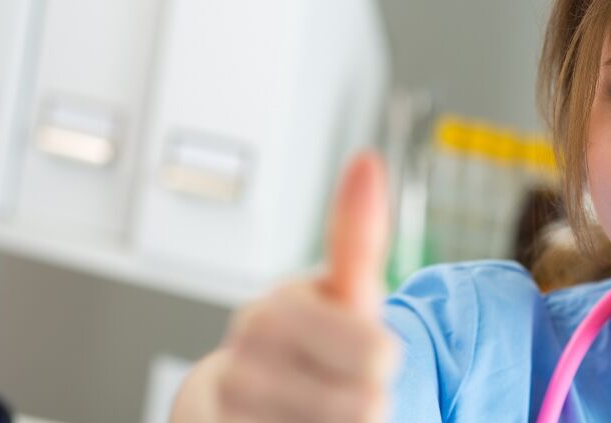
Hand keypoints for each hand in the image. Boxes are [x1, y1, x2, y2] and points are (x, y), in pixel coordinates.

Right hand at [176, 151, 397, 422]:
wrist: (231, 402)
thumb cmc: (304, 343)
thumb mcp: (338, 292)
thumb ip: (356, 237)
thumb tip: (367, 160)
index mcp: (275, 314)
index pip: (376, 355)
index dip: (383, 361)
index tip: (369, 353)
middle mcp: (242, 365)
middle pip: (364, 407)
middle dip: (367, 401)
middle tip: (341, 387)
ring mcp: (227, 412)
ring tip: (319, 411)